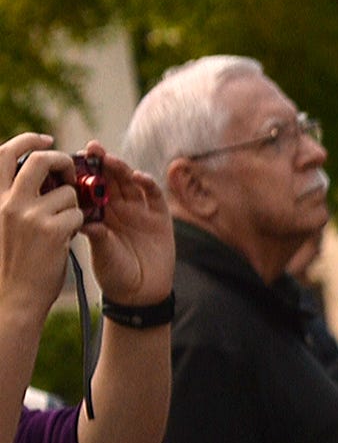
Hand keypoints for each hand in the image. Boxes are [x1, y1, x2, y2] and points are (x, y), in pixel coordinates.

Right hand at [0, 134, 84, 316]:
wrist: (14, 296)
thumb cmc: (14, 261)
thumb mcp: (5, 222)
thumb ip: (17, 198)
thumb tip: (44, 175)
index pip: (3, 154)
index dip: (27, 140)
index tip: (46, 139)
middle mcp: (8, 201)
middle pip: (39, 159)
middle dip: (62, 160)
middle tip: (72, 173)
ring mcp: (30, 215)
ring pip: (67, 192)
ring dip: (74, 205)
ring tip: (66, 224)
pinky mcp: (52, 231)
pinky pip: (79, 214)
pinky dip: (80, 223)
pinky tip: (69, 237)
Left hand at [75, 143, 169, 306]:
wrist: (141, 294)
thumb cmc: (115, 274)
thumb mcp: (101, 253)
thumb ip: (96, 235)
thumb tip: (83, 219)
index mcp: (98, 214)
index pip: (90, 186)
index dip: (83, 171)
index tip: (73, 157)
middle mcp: (117, 209)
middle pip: (110, 179)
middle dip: (102, 162)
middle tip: (92, 149)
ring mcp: (139, 212)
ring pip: (129, 183)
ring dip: (121, 169)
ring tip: (111, 161)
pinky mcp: (159, 218)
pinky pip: (153, 196)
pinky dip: (148, 185)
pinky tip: (139, 177)